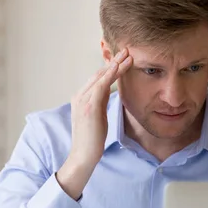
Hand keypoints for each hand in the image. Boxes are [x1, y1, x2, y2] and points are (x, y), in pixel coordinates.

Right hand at [57, 49, 132, 198]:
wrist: (83, 156)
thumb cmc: (92, 140)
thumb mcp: (98, 117)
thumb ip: (101, 102)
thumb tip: (110, 90)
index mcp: (81, 98)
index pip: (97, 78)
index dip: (110, 67)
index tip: (123, 59)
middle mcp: (79, 96)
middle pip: (98, 73)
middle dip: (114, 61)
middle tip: (128, 51)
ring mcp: (82, 100)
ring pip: (100, 76)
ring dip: (116, 65)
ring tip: (128, 55)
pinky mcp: (89, 106)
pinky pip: (101, 85)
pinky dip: (111, 75)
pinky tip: (120, 67)